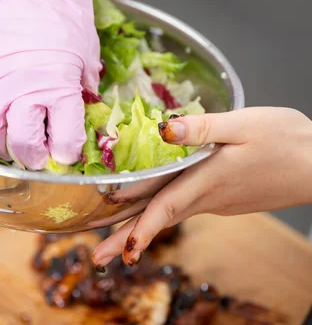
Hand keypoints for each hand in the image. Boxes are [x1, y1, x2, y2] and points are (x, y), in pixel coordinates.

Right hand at [0, 0, 100, 169]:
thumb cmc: (68, 20)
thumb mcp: (89, 58)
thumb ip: (82, 88)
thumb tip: (80, 110)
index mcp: (60, 88)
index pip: (64, 140)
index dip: (66, 154)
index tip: (64, 156)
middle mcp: (27, 89)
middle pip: (22, 142)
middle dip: (30, 158)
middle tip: (33, 158)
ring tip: (5, 145)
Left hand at [93, 107, 311, 266]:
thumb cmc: (286, 139)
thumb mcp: (244, 124)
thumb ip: (202, 128)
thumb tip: (162, 129)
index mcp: (207, 178)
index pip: (164, 206)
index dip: (138, 226)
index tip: (117, 247)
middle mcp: (207, 196)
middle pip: (158, 219)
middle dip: (126, 239)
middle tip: (96, 258)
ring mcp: (215, 201)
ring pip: (169, 216)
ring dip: (138, 230)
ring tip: (115, 245)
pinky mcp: (222, 199)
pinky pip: (182, 208)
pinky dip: (159, 216)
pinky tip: (148, 212)